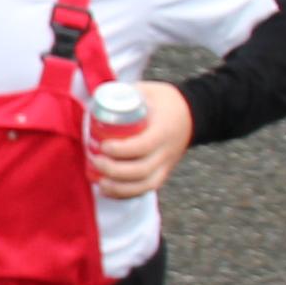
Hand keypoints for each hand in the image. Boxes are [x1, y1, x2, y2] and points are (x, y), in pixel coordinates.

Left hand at [86, 80, 192, 199]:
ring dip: (119, 188)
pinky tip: (107, 190)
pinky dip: (126, 194)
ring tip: (99, 182)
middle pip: (141, 170)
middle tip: (94, 160)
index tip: (102, 146)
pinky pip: (146, 189)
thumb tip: (95, 101)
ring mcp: (166, 165)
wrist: (191, 114)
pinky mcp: (163, 173)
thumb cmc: (164, 101)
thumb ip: (123, 94)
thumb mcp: (147, 90)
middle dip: (114, 170)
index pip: (142, 146)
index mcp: (163, 130)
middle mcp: (167, 151)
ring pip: (145, 185)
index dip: (120, 150)